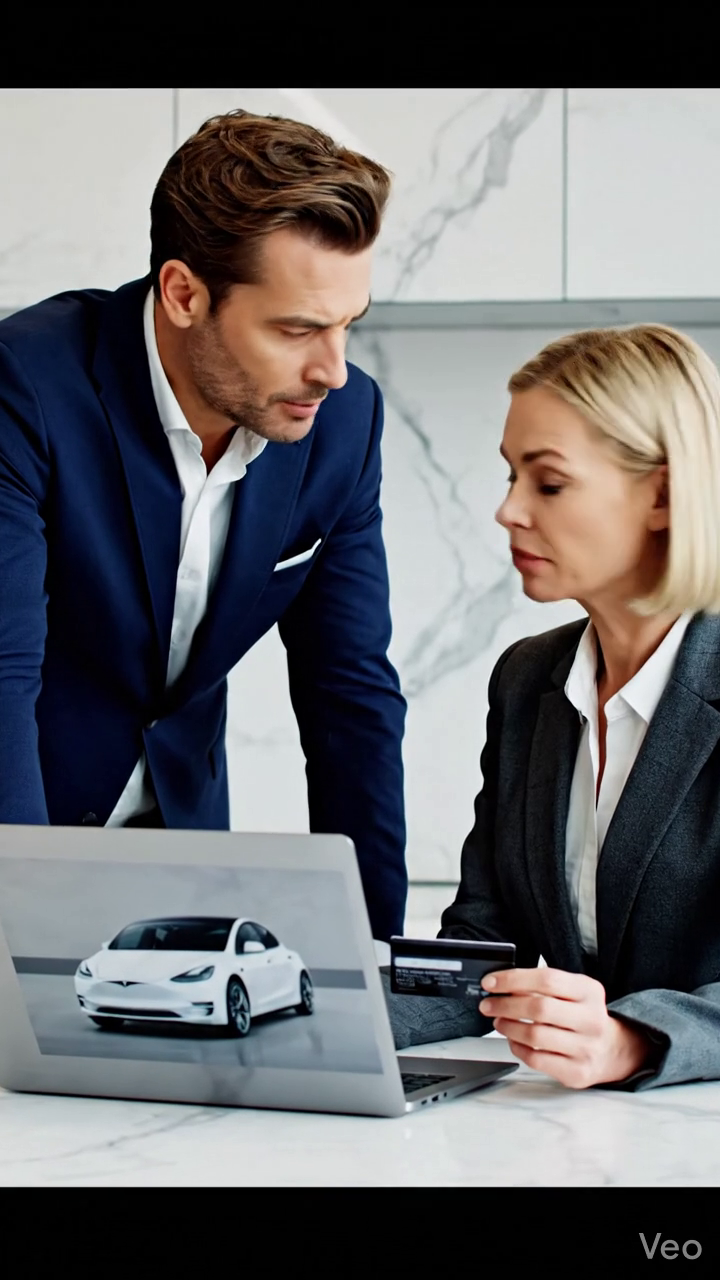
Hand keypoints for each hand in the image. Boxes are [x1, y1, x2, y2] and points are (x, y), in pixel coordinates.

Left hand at [479, 966, 653, 1088]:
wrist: (613, 1050)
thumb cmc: (583, 1016)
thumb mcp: (573, 992)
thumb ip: (543, 986)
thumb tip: (503, 985)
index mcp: (589, 991)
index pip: (547, 980)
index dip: (513, 979)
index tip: (491, 982)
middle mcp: (591, 1019)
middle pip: (539, 1008)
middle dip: (505, 1005)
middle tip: (488, 1004)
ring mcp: (586, 1048)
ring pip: (535, 1036)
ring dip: (508, 1026)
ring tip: (498, 1021)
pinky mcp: (576, 1072)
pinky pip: (536, 1059)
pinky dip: (517, 1048)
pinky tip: (513, 1040)